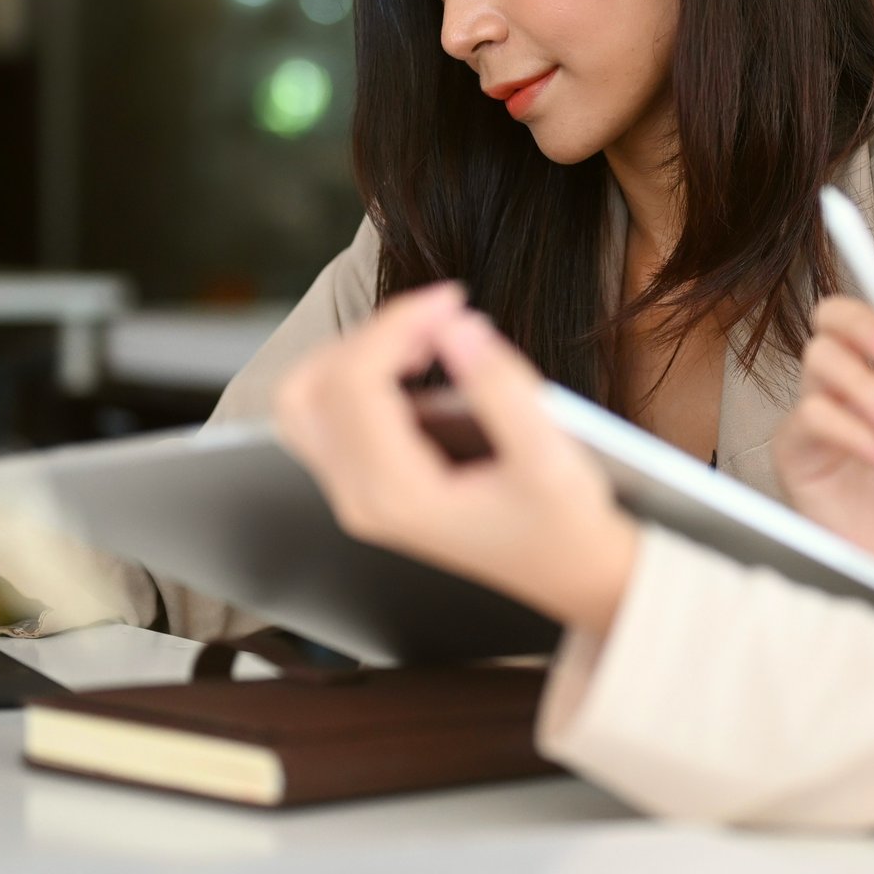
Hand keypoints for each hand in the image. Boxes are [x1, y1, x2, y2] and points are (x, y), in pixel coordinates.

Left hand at [274, 283, 640, 633]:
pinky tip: (414, 361)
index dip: (396, 324)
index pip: (355, 385)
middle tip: (439, 316)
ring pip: (305, 400)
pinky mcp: (364, 481)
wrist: (568, 574)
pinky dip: (356, 373)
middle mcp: (360, 498)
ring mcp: (355, 493)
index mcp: (398, 495)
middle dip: (371, 334)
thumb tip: (457, 326)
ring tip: (423, 337)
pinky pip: (327, 414)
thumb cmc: (563, 523)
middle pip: (313, 387)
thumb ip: (502, 388)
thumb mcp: (550, 456)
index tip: (452, 299)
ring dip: (354, 352)